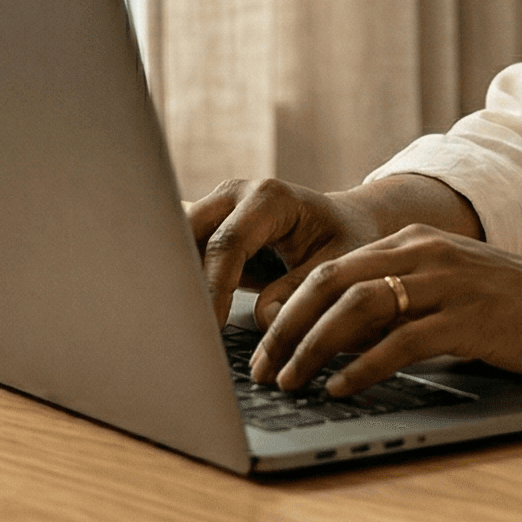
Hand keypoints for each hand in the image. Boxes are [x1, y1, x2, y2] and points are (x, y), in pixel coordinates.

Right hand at [186, 177, 379, 326]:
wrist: (345, 221)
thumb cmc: (346, 239)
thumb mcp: (338, 264)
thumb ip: (300, 290)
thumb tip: (264, 318)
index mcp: (270, 198)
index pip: (228, 244)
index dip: (214, 288)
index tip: (210, 326)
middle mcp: (236, 194)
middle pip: (189, 235)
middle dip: (182, 278)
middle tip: (183, 323)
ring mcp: (217, 206)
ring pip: (178, 240)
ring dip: (176, 276)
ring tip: (177, 318)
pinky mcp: (208, 224)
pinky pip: (183, 248)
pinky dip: (180, 276)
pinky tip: (183, 308)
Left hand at [249, 225, 521, 396]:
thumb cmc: (518, 307)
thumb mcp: (451, 289)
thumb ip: (402, 302)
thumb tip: (342, 338)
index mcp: (415, 243)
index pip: (331, 268)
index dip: (289, 305)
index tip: (263, 343)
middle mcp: (425, 255)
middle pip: (331, 283)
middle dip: (287, 328)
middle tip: (262, 369)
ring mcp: (447, 285)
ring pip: (357, 309)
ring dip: (313, 348)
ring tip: (290, 382)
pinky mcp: (468, 320)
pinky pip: (399, 342)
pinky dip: (361, 367)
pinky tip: (341, 388)